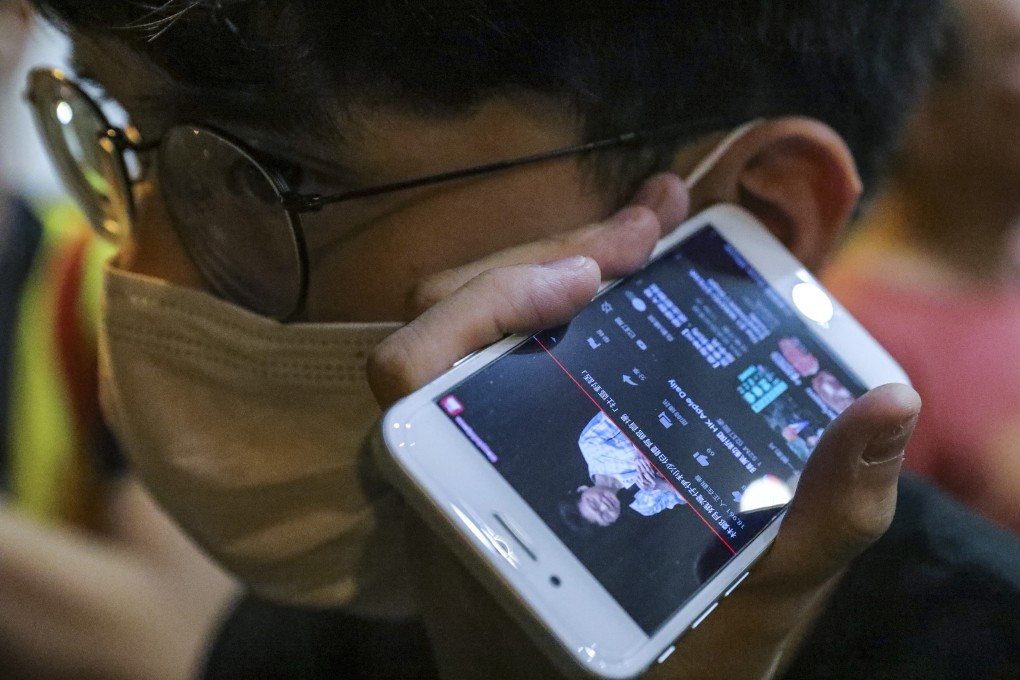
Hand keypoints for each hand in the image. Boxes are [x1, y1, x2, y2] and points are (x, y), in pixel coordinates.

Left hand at [367, 172, 919, 678]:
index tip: (594, 278)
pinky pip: (508, 351)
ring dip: (556, 263)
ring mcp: (471, 453)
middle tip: (649, 231)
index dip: (486, 303)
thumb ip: (818, 524)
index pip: (412, 374)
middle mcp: (450, 473)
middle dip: (550, 258)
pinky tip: (635, 275)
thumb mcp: (748, 617)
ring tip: (650, 229)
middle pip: (449, 322)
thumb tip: (888, 403)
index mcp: (469, 511)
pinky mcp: (503, 443)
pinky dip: (565, 300)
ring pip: (474, 326)